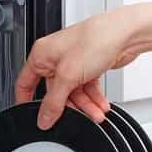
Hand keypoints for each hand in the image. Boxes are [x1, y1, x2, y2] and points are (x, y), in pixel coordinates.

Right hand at [14, 10, 141, 128]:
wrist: (126, 33)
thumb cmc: (95, 40)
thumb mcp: (68, 76)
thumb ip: (54, 101)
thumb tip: (44, 118)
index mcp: (42, 54)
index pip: (25, 83)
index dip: (27, 101)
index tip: (34, 118)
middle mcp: (56, 56)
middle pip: (55, 91)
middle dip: (69, 106)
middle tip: (77, 117)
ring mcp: (74, 61)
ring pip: (73, 91)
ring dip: (86, 105)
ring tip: (96, 113)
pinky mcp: (90, 64)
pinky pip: (87, 87)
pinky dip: (94, 97)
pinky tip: (100, 105)